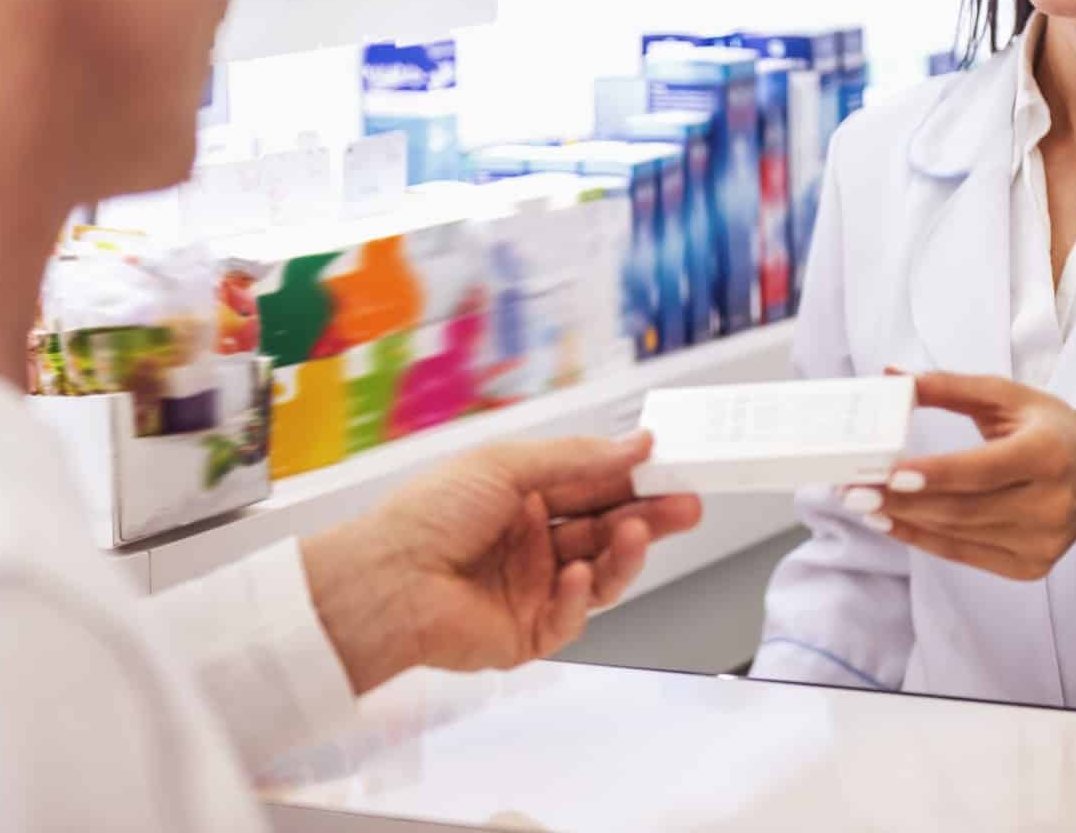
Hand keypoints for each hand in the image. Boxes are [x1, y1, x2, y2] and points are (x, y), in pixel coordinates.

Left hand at [303, 433, 701, 692]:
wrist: (388, 581)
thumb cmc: (432, 514)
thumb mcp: (507, 467)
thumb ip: (577, 460)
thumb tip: (636, 444)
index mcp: (522, 497)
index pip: (591, 486)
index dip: (631, 478)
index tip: (670, 466)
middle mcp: (531, 541)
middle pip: (604, 529)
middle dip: (648, 516)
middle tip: (687, 504)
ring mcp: (532, 588)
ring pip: (598, 573)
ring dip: (623, 553)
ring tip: (640, 531)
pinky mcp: (528, 632)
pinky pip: (571, 615)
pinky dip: (579, 596)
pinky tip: (576, 576)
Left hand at [842, 372, 1075, 580]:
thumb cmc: (1049, 430)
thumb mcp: (1008, 396)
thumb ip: (949, 386)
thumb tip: (891, 376)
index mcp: (1049, 454)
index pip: (984, 469)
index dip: (936, 474)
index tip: (891, 473)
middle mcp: (1052, 504)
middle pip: (963, 508)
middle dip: (901, 500)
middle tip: (853, 489)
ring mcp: (1042, 542)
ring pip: (958, 534)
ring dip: (905, 520)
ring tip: (863, 503)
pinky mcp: (1031, 566)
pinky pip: (964, 555)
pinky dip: (923, 538)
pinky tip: (892, 522)